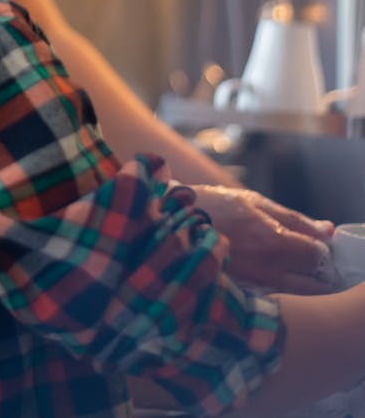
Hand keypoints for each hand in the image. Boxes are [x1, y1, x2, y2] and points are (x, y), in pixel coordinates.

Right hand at [191, 184, 334, 293]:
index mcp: (271, 241)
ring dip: (296, 281)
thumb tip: (328, 231)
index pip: (317, 257)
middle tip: (300, 257)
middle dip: (313, 272)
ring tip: (275, 262)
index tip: (311, 244)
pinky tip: (260, 272)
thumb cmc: (214, 207)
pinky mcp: (241, 298)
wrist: (172, 226)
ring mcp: (252, 287)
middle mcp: (264, 270)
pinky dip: (276, 289)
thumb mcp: (254, 202)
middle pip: (312, 285)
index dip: (319, 250)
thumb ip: (295, 219)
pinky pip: (272, 298)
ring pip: (294, 295)